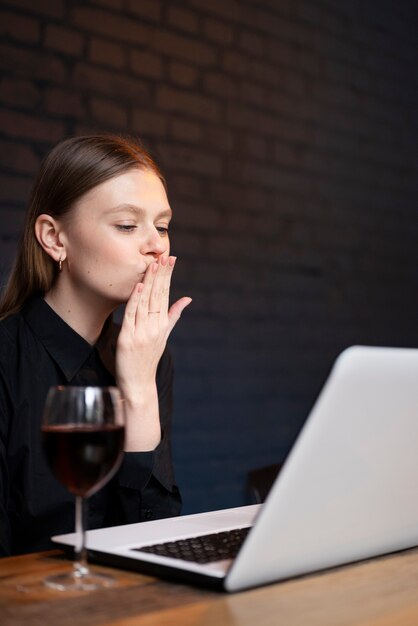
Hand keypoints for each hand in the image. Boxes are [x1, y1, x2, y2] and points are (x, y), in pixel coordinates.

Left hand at [115, 256, 190, 449]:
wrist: (139, 384)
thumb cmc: (148, 359)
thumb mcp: (164, 336)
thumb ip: (174, 315)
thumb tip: (187, 299)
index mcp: (163, 324)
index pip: (166, 294)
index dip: (168, 276)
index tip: (170, 259)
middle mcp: (155, 327)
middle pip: (158, 295)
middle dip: (161, 274)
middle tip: (164, 255)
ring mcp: (142, 332)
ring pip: (146, 302)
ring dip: (149, 282)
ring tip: (152, 264)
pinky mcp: (128, 338)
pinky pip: (132, 316)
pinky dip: (135, 301)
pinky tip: (138, 286)